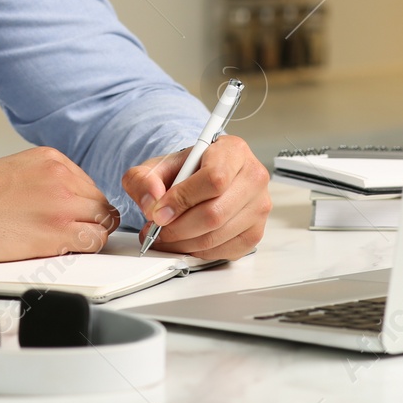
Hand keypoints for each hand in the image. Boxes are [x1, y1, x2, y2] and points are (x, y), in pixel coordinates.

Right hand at [0, 146, 119, 262]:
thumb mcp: (13, 170)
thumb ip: (44, 180)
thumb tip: (67, 200)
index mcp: (50, 158)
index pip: (90, 185)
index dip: (82, 208)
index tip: (70, 220)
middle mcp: (59, 176)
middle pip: (100, 204)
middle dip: (89, 222)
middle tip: (66, 237)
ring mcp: (60, 203)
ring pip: (103, 224)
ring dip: (87, 238)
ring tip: (57, 245)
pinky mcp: (54, 233)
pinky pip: (93, 243)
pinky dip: (83, 251)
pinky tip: (56, 252)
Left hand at [122, 135, 271, 261]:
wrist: (200, 178)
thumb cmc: (186, 170)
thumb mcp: (158, 166)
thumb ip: (144, 179)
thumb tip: (151, 202)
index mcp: (233, 151)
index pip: (214, 179)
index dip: (182, 199)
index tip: (159, 211)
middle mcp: (253, 177)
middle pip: (215, 213)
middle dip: (178, 227)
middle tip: (156, 229)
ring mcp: (258, 207)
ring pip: (217, 236)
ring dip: (183, 243)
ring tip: (164, 236)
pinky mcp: (255, 233)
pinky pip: (223, 251)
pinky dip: (197, 252)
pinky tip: (184, 241)